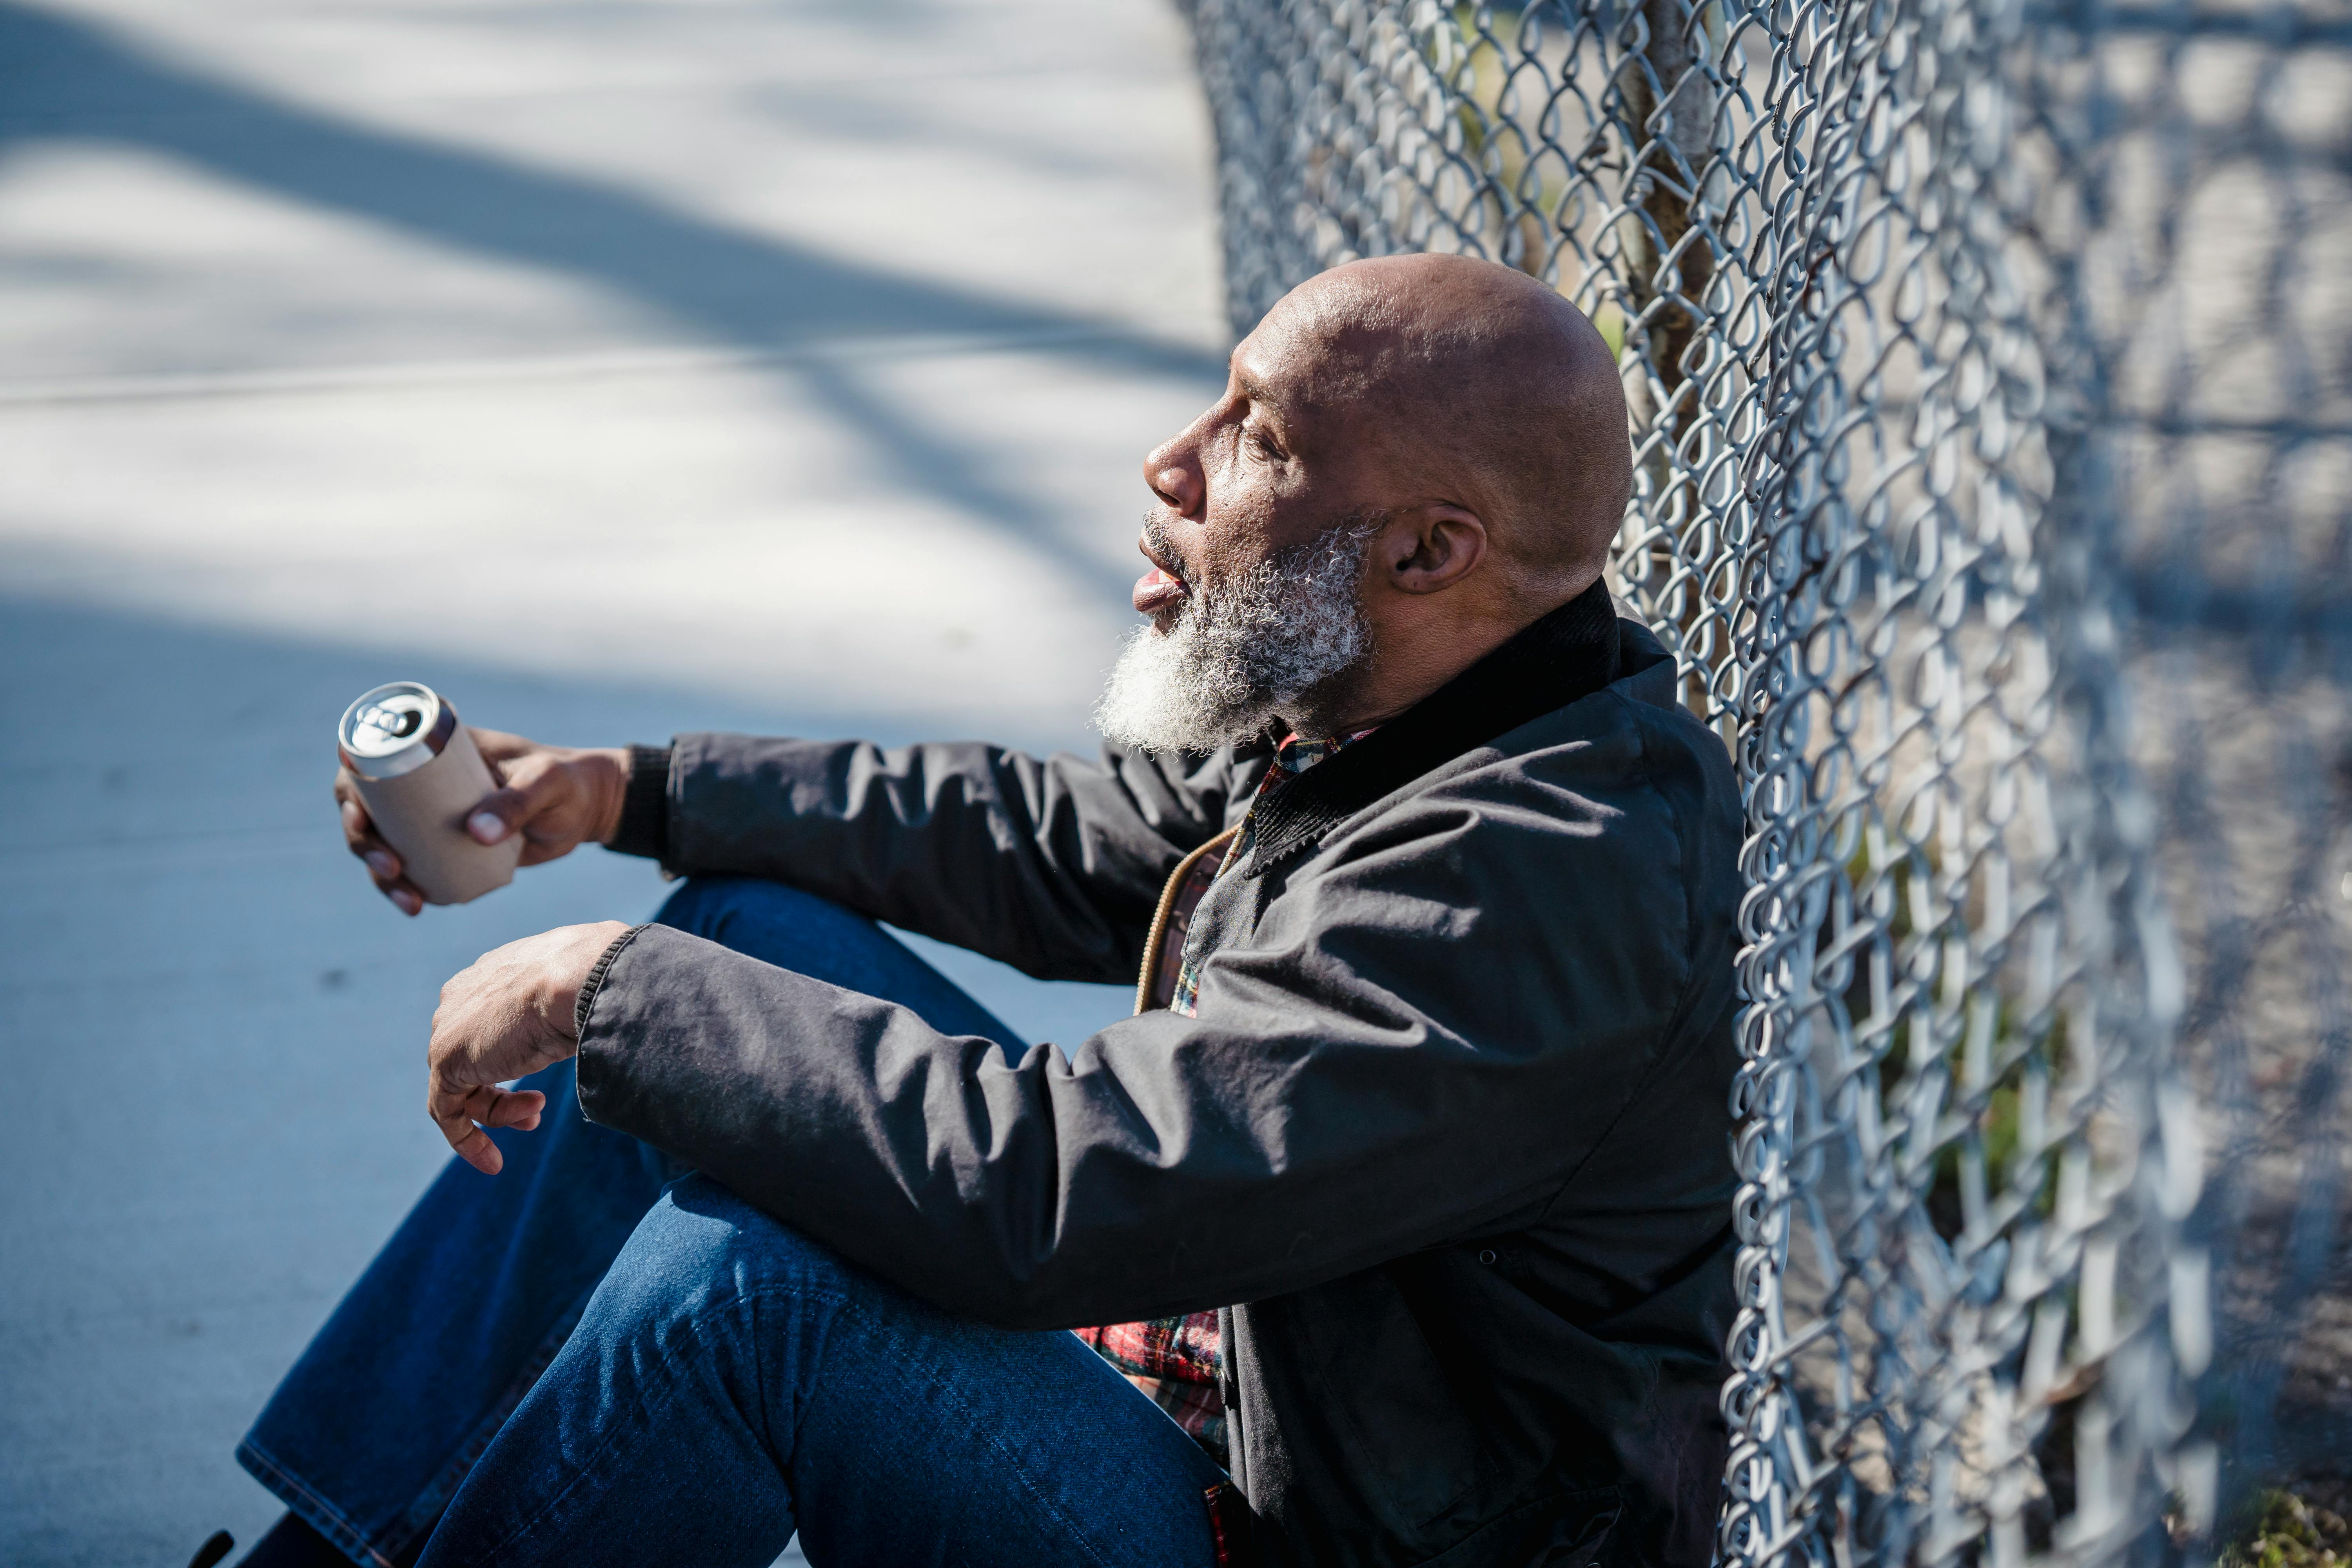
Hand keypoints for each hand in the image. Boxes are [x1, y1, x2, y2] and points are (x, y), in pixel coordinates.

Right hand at [338, 730, 631, 915]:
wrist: (591, 808)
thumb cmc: (569, 781)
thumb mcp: (547, 782)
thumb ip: (518, 801)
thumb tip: (475, 834)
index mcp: (436, 748)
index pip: (373, 759)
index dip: (350, 789)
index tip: (361, 819)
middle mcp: (426, 781)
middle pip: (368, 809)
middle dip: (364, 842)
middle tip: (390, 868)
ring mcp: (434, 815)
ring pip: (386, 842)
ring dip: (382, 873)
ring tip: (409, 900)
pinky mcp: (450, 845)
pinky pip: (414, 865)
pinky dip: (407, 886)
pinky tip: (417, 905)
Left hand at [426, 921, 631, 1173]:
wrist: (583, 975)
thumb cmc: (598, 976)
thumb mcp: (582, 991)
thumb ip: (573, 1005)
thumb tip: (614, 1010)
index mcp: (493, 973)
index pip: (489, 1027)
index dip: (513, 1061)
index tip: (541, 1085)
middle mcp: (465, 995)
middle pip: (473, 1058)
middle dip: (504, 1092)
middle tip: (539, 1108)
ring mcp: (450, 1026)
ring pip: (463, 1086)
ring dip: (501, 1113)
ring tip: (537, 1114)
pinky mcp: (446, 1058)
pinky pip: (445, 1110)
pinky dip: (467, 1139)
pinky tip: (493, 1163)